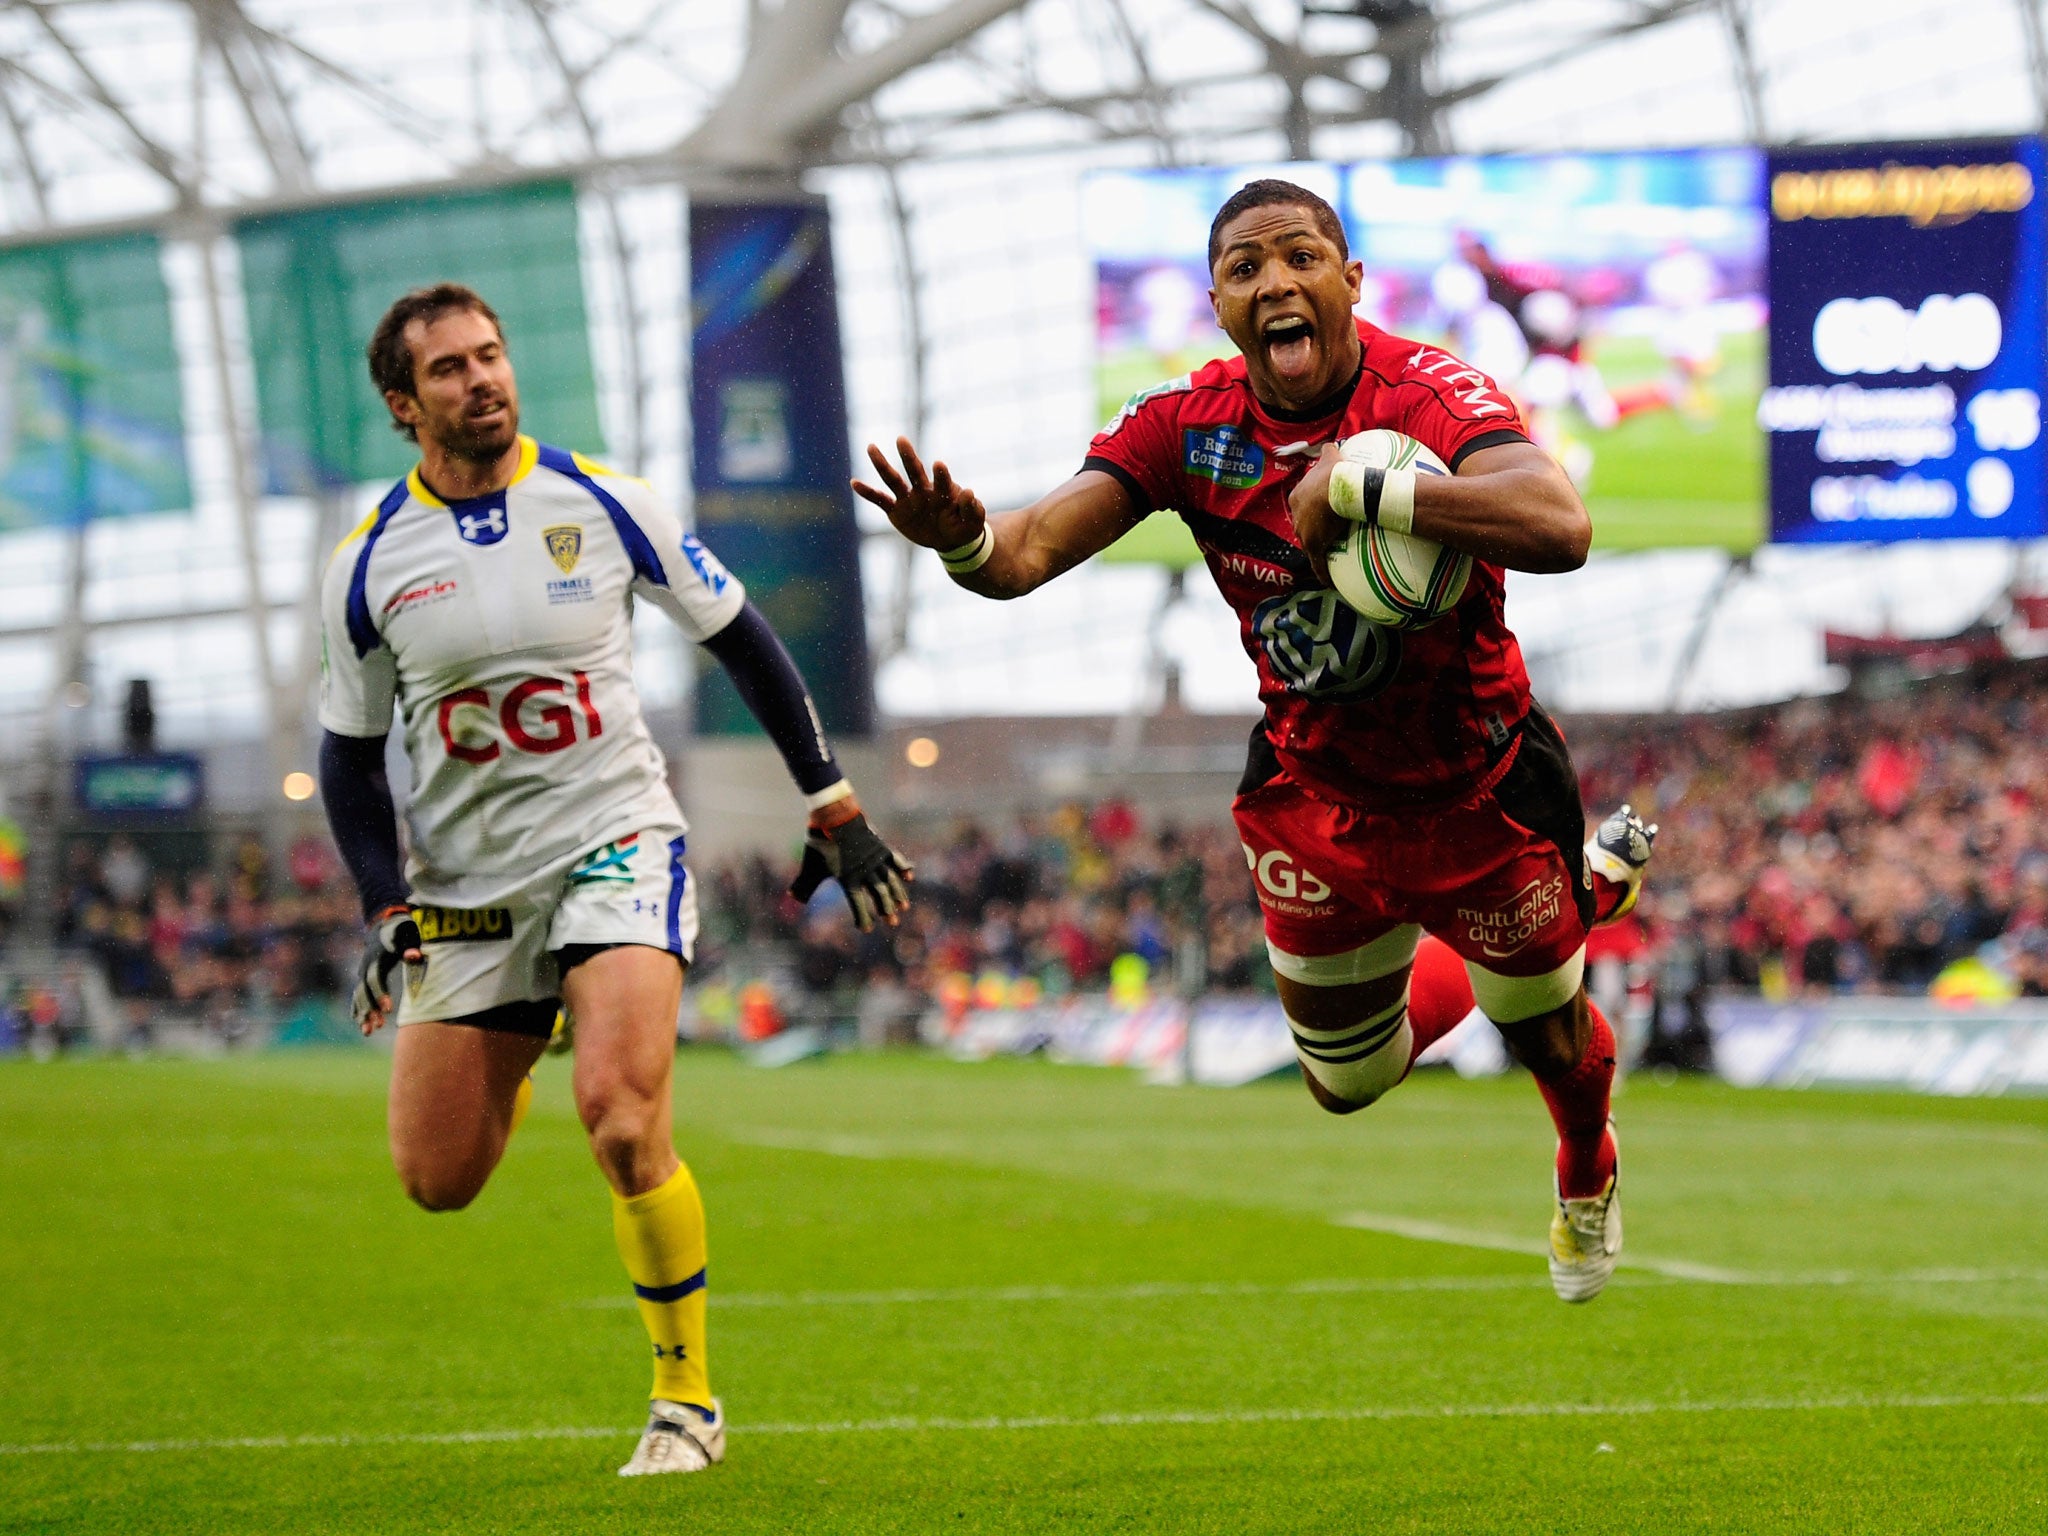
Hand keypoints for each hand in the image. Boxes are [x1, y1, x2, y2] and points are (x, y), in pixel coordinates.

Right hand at [351, 905, 422, 1035]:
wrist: (383, 927)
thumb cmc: (401, 931)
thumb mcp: (409, 934)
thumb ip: (411, 945)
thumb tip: (415, 956)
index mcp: (377, 957)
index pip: (376, 978)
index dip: (381, 994)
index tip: (389, 1009)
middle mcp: (366, 967)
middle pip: (363, 990)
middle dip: (370, 1008)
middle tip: (379, 1025)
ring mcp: (362, 973)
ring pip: (359, 996)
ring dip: (363, 1013)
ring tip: (368, 1033)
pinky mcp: (363, 978)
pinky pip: (358, 996)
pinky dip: (358, 1010)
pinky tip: (361, 1025)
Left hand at [788, 801, 914, 932]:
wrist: (834, 816)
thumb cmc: (821, 842)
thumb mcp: (810, 865)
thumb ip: (804, 884)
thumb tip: (793, 898)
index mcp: (848, 878)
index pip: (857, 903)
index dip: (862, 917)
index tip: (866, 930)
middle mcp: (865, 871)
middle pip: (879, 894)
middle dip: (886, 909)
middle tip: (893, 923)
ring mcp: (874, 858)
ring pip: (890, 880)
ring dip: (897, 894)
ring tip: (904, 907)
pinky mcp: (880, 846)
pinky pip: (895, 859)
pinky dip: (903, 867)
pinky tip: (909, 876)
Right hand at [853, 436, 987, 553]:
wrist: (950, 539)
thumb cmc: (964, 527)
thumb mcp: (973, 523)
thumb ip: (972, 508)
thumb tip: (968, 491)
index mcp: (943, 492)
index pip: (942, 481)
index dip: (940, 474)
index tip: (938, 464)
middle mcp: (923, 491)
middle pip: (914, 471)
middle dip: (908, 456)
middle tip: (901, 440)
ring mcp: (908, 499)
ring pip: (893, 480)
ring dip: (882, 464)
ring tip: (871, 447)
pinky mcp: (896, 511)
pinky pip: (880, 500)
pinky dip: (867, 492)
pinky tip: (854, 483)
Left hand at [1288, 443, 1350, 586]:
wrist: (1336, 489)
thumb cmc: (1334, 473)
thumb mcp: (1331, 457)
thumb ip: (1329, 450)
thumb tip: (1333, 443)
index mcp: (1297, 496)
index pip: (1302, 505)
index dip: (1311, 509)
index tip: (1322, 512)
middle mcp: (1296, 516)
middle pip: (1304, 525)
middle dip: (1312, 530)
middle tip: (1328, 533)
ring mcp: (1303, 532)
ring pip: (1310, 543)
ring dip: (1318, 549)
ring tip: (1331, 553)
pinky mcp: (1313, 546)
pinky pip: (1317, 563)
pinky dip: (1321, 573)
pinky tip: (1327, 582)